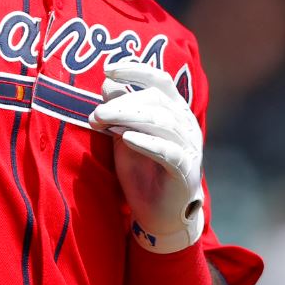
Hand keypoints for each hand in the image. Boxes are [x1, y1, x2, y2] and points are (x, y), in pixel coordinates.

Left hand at [89, 58, 204, 252]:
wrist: (158, 214)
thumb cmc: (142, 171)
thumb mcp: (124, 137)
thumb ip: (119, 112)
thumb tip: (108, 83)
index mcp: (174, 110)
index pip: (160, 80)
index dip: (136, 70)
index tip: (108, 70)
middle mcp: (185, 124)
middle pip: (155, 101)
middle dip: (121, 103)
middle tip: (95, 114)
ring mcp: (189, 147)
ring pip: (160, 122)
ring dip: (127, 118)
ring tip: (102, 122)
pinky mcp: (185, 170)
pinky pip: (168, 151)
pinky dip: (147, 142)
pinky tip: (127, 138)